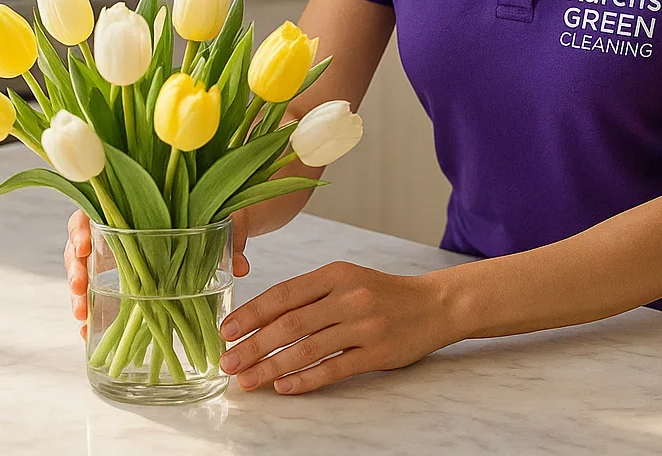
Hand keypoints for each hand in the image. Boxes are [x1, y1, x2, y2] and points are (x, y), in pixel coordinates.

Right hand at [65, 208, 254, 337]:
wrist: (219, 227)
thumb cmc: (211, 215)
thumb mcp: (220, 218)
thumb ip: (229, 238)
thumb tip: (241, 266)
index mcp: (129, 208)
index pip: (92, 211)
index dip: (81, 229)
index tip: (86, 246)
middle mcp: (116, 232)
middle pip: (80, 248)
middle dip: (75, 270)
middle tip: (80, 289)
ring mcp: (114, 259)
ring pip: (84, 274)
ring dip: (79, 296)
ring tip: (82, 317)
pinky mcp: (120, 283)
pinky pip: (98, 297)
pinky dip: (92, 314)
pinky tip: (88, 330)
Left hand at [216, 261, 458, 394]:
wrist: (435, 304)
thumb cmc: (382, 294)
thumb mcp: (346, 280)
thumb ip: (310, 296)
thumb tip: (261, 320)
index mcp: (336, 274)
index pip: (284, 294)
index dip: (252, 313)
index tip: (227, 330)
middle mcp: (349, 297)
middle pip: (290, 324)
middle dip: (253, 345)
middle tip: (228, 362)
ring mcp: (364, 326)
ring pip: (307, 349)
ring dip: (271, 367)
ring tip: (248, 379)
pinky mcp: (378, 353)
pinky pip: (334, 369)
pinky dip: (305, 380)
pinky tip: (283, 387)